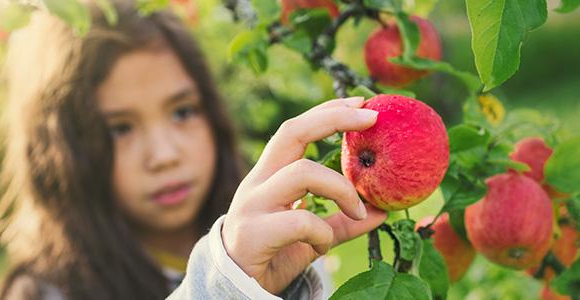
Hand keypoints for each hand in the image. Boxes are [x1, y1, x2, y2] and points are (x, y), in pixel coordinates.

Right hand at [221, 96, 387, 293]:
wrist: (235, 289)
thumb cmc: (273, 254)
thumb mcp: (311, 234)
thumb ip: (342, 221)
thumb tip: (382, 211)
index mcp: (269, 176)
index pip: (295, 129)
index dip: (327, 112)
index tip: (361, 103)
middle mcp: (258, 182)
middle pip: (292, 132)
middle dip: (334, 118)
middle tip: (371, 118)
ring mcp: (253, 205)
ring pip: (302, 172)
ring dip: (341, 189)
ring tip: (359, 210)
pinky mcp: (254, 233)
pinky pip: (301, 221)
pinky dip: (323, 233)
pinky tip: (322, 247)